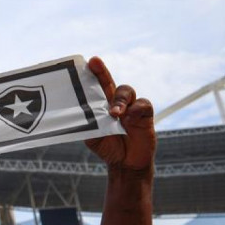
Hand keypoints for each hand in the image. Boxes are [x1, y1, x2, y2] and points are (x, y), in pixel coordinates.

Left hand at [83, 57, 155, 173]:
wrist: (125, 163)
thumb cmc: (107, 146)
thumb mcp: (92, 136)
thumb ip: (87, 123)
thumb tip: (80, 113)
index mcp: (100, 105)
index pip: (96, 86)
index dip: (93, 72)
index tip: (89, 61)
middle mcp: (115, 102)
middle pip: (109, 82)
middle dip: (102, 71)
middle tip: (95, 63)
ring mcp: (131, 107)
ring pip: (126, 90)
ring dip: (119, 100)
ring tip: (114, 113)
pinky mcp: (145, 114)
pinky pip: (143, 104)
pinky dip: (136, 109)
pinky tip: (130, 119)